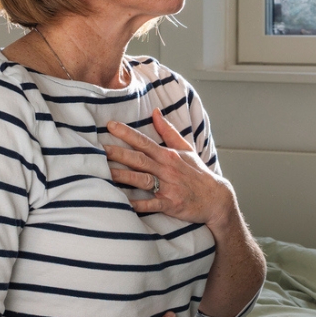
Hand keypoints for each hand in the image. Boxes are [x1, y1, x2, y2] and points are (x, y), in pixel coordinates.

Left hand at [105, 112, 236, 228]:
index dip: (126, 133)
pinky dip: (138, 205)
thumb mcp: (186, 149)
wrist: (216, 198)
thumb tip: (155, 112)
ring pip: (142, 180)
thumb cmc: (198, 173)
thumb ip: (168, 131)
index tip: (110, 125)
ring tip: (104, 173)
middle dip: (118, 154)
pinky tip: (123, 203)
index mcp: (168, 155)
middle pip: (139, 159)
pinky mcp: (170, 204)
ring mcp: (168, 187)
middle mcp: (167, 170)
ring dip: (123, 176)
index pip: (144, 141)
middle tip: (99, 149)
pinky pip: (151, 205)